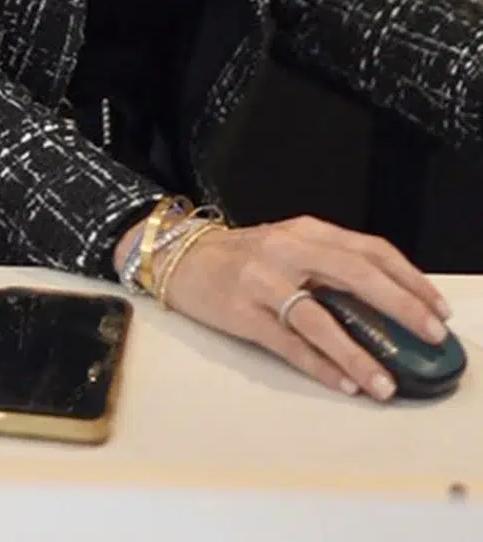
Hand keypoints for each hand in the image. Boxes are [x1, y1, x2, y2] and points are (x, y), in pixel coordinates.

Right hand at [154, 213, 451, 399]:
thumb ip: (330, 266)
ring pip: (318, 317)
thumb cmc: (244, 258)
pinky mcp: (241, 312)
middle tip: (429, 335)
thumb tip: (388, 307)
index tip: (436, 307)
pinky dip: (319, 365)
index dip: (408, 277)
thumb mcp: (290, 248)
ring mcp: (262, 281)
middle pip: (352, 274)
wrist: (179, 257)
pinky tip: (343, 384)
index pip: (368, 248)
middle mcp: (287, 250)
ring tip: (384, 384)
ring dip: (357, 353)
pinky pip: (287, 344)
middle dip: (397, 306)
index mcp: (305, 231)